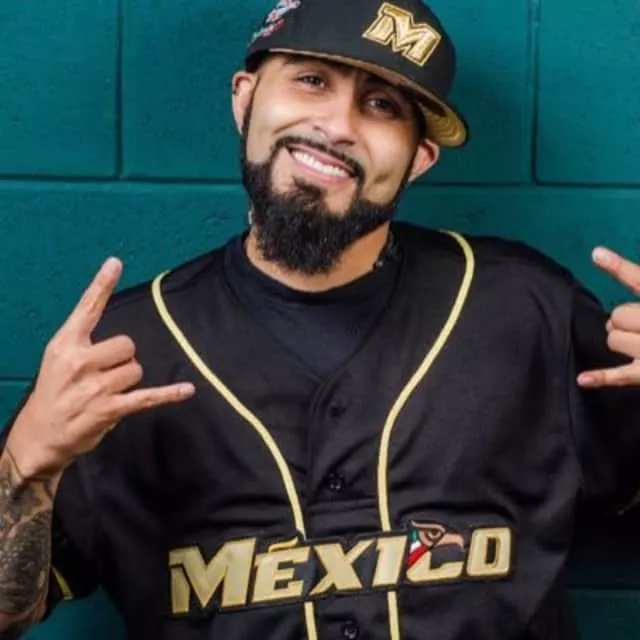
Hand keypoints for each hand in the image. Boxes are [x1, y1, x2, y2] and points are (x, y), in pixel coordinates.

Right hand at [6, 258, 194, 477]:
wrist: (38, 436)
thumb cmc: (53, 394)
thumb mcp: (58, 361)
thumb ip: (82, 342)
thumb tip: (119, 335)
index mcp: (65, 345)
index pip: (87, 309)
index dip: (102, 285)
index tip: (115, 263)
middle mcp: (79, 362)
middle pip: (127, 344)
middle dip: (124, 358)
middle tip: (107, 373)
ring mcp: (95, 387)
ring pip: (135, 370)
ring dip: (129, 381)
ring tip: (108, 393)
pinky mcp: (110, 409)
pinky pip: (148, 396)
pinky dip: (169, 394)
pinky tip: (186, 390)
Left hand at [578, 247, 639, 387]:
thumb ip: (638, 284)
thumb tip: (601, 255)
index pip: (638, 279)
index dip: (618, 267)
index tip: (596, 254)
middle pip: (618, 315)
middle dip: (624, 321)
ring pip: (613, 340)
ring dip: (622, 342)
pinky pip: (620, 375)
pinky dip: (601, 378)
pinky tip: (583, 379)